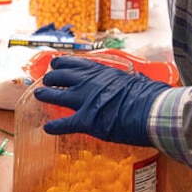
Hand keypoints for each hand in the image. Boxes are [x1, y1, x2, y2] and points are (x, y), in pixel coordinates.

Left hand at [33, 56, 169, 146]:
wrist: (152, 110)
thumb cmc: (150, 95)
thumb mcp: (135, 78)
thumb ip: (127, 78)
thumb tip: (136, 78)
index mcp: (101, 71)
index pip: (74, 64)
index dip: (62, 64)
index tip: (56, 64)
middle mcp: (88, 83)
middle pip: (60, 77)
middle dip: (51, 78)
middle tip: (46, 81)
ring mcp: (85, 101)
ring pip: (56, 95)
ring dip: (45, 95)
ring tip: (38, 95)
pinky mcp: (86, 121)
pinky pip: (64, 123)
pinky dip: (54, 126)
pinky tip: (47, 128)